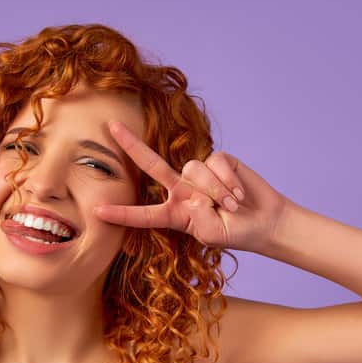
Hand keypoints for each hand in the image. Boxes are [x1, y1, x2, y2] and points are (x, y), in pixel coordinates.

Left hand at [94, 120, 288, 252]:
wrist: (264, 221)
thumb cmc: (234, 232)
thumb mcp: (211, 234)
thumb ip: (197, 216)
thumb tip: (195, 192)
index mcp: (173, 213)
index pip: (143, 214)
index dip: (122, 213)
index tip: (98, 211)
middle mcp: (181, 189)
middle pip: (151, 164)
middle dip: (130, 145)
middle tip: (109, 128)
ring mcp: (199, 174)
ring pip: (193, 169)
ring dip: (215, 190)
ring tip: (231, 205)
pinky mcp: (219, 161)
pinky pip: (215, 163)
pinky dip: (228, 181)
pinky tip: (238, 193)